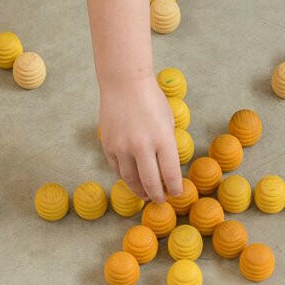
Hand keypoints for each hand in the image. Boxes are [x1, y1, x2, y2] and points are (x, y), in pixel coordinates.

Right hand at [98, 78, 183, 202]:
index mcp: (162, 139)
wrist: (124, 83)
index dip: (174, 189)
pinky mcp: (108, 145)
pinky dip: (125, 177)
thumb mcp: (168, 122)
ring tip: (145, 194)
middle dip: (157, 196)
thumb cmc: (151, 99)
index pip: (171, 175)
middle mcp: (142, 146)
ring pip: (130, 180)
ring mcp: (122, 147)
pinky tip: (132, 178)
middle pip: (150, 183)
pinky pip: (117, 169)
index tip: (176, 194)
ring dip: (139, 190)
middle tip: (160, 200)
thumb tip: (167, 169)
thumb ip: (167, 146)